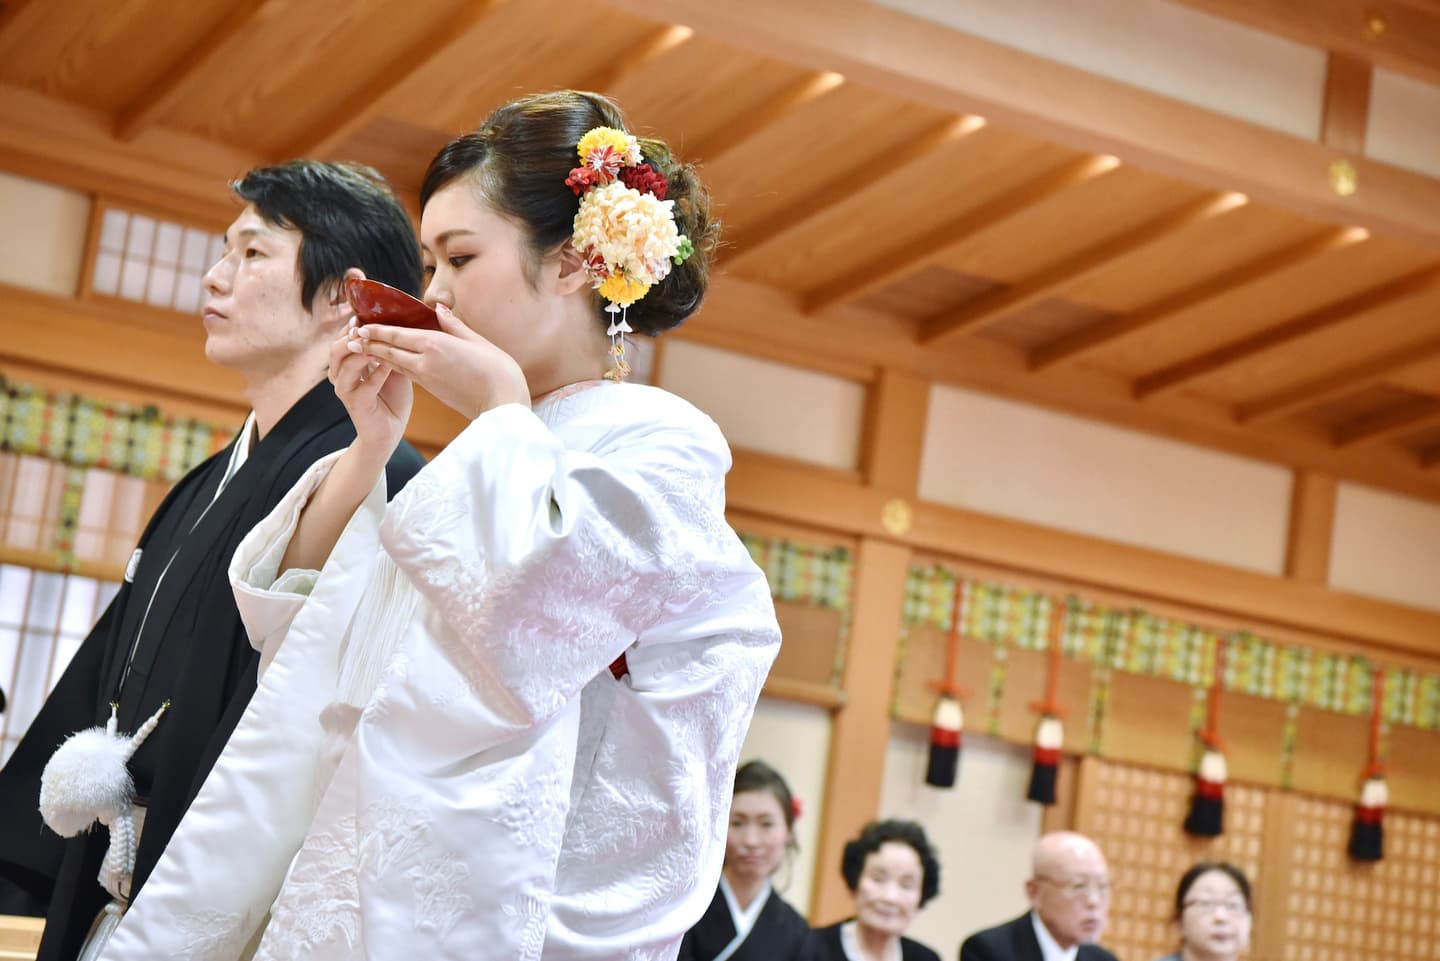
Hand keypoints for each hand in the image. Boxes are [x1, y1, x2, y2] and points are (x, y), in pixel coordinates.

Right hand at [329, 323, 412, 463]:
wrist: (390, 430)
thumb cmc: (392, 398)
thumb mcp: (394, 368)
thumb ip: (391, 351)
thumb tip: (398, 326)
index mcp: (347, 364)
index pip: (343, 339)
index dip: (351, 326)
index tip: (363, 313)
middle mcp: (341, 375)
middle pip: (336, 349)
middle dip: (350, 335)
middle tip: (364, 326)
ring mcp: (346, 390)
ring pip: (343, 365)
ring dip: (360, 351)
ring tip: (375, 343)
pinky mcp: (356, 404)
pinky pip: (364, 385)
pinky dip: (376, 373)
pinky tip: (388, 365)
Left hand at [352, 303, 529, 419]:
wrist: (502, 406)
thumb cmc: (497, 371)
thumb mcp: (477, 341)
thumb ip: (454, 325)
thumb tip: (438, 310)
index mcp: (435, 345)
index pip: (396, 334)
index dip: (376, 329)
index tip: (360, 324)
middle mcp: (425, 362)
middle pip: (389, 350)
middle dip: (369, 342)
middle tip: (352, 335)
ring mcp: (427, 378)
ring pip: (394, 363)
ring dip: (377, 355)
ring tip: (362, 347)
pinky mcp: (431, 390)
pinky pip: (406, 373)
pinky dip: (393, 365)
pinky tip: (388, 361)